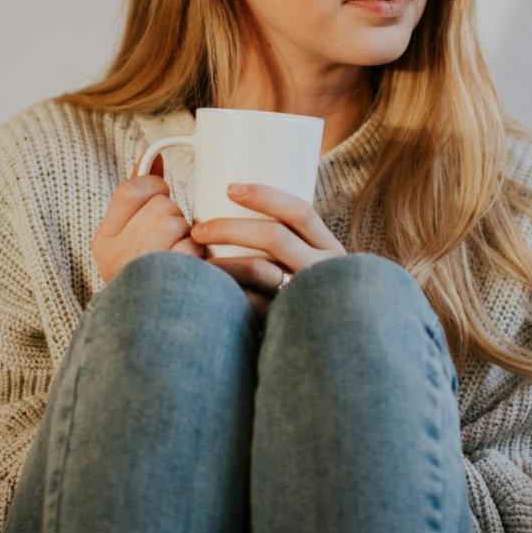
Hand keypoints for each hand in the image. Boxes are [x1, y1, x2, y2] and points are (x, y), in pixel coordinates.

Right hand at [91, 153, 206, 284]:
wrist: (154, 333)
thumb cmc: (152, 273)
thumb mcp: (133, 234)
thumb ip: (140, 194)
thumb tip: (152, 156)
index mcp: (103, 241)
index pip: (131, 189)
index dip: (156, 186)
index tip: (162, 198)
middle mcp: (115, 258)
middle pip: (161, 205)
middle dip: (175, 216)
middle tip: (174, 238)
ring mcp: (138, 274)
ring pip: (176, 223)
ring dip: (188, 236)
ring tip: (182, 254)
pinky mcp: (166, 288)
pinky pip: (190, 250)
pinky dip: (198, 257)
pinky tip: (191, 271)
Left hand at [189, 183, 346, 323]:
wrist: (335, 344)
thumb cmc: (311, 294)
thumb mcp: (314, 264)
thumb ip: (290, 245)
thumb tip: (237, 210)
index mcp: (329, 247)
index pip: (300, 212)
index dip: (265, 195)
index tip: (229, 188)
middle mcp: (324, 269)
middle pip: (275, 236)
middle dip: (229, 227)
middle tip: (198, 229)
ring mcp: (307, 297)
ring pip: (260, 269)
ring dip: (222, 260)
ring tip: (196, 260)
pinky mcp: (288, 323)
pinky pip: (252, 305)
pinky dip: (228, 293)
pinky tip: (208, 292)